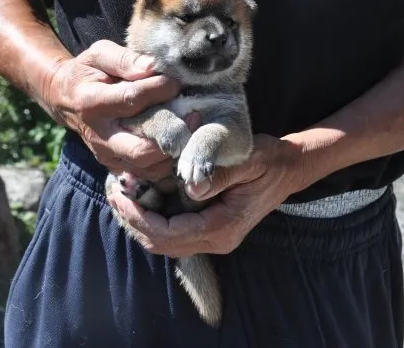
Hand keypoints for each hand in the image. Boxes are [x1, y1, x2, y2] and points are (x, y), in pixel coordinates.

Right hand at [43, 39, 187, 180]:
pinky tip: (179, 142)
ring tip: (190, 128)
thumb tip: (152, 67)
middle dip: (173, 134)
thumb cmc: (88, 72)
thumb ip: (125, 59)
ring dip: (174, 152)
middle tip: (194, 115)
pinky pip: (147, 174)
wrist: (65, 99)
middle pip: (141, 148)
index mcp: (92, 103)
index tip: (176, 82)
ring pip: (147, 167)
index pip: (132, 100)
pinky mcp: (115, 165)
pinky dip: (168, 162)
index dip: (160, 90)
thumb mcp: (98, 54)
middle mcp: (99, 135)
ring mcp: (107, 154)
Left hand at [108, 134, 310, 256]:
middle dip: (133, 220)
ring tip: (121, 192)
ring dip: (139, 219)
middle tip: (113, 192)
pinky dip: (152, 216)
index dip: (138, 217)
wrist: (289, 169)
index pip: (168, 234)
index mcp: (223, 226)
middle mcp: (216, 239)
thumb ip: (218, 174)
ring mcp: (213, 237)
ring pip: (164, 241)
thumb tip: (191, 187)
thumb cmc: (269, 161)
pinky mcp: (210, 228)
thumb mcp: (248, 160)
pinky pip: (173, 231)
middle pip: (161, 244)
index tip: (119, 194)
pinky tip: (140, 194)